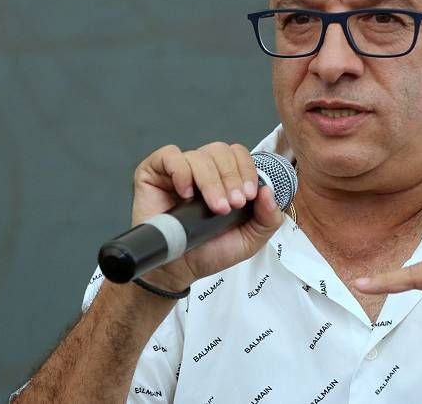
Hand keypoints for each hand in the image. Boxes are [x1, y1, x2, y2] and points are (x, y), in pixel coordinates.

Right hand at [131, 142, 285, 290]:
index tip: (248, 196)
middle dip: (230, 177)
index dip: (246, 170)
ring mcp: (178, 169)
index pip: (239, 155)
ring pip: (199, 155)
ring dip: (210, 181)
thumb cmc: (212, 251)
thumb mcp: (251, 238)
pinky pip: (169, 157)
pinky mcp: (154, 173)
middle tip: (232, 205)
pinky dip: (181, 172)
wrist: (180, 270)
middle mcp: (203, 169)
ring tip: (214, 207)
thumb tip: (268, 191)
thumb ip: (268, 217)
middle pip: (221, 151)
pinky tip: (186, 194)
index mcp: (226, 177)